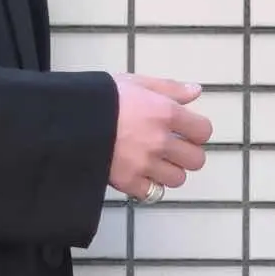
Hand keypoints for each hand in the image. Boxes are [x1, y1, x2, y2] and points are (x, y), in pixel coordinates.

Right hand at [108, 75, 212, 199]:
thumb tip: (195, 92)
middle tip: (172, 151)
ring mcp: (145, 164)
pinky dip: (148, 187)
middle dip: (187, 156)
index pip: (203, 131)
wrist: (71, 120)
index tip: (185, 132)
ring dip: (169, 172)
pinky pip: (152, 193)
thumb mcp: (136, 83)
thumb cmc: (102, 98)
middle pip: (196, 160)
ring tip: (154, 164)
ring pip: (177, 179)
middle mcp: (161, 141)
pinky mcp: (128, 182)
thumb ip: (168, 88)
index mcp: (166, 113)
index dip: (196, 133)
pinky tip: (139, 176)